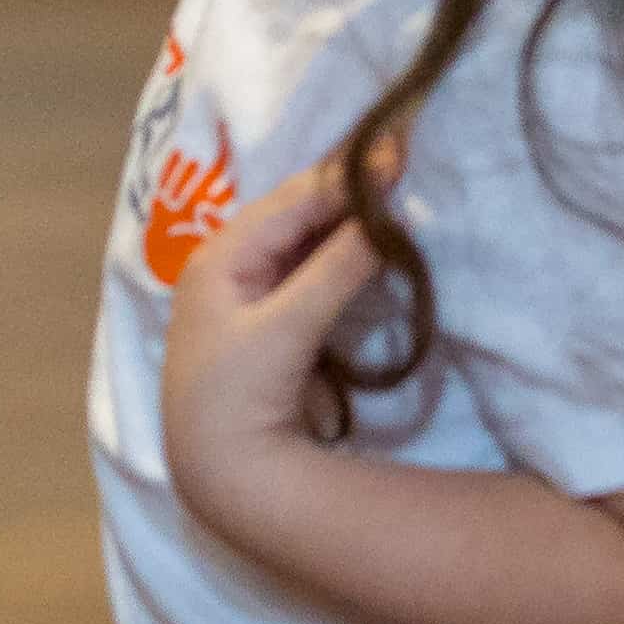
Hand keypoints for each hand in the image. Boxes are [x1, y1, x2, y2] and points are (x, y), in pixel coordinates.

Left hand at [158, 147, 390, 532]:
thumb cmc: (237, 394)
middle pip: (299, 214)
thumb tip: (381, 218)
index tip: (396, 150)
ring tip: (396, 190)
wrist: (220, 472)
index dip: (344, 176)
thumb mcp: (285, 328)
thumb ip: (334, 271)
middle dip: (348, 190)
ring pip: (307, 240)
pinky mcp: (275, 321)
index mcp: (221, 256)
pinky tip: (373, 242)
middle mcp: (231, 263)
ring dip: (347, 220)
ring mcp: (252, 292)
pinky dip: (342, 255)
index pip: (292, 201)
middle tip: (404, 160)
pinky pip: (312, 272)